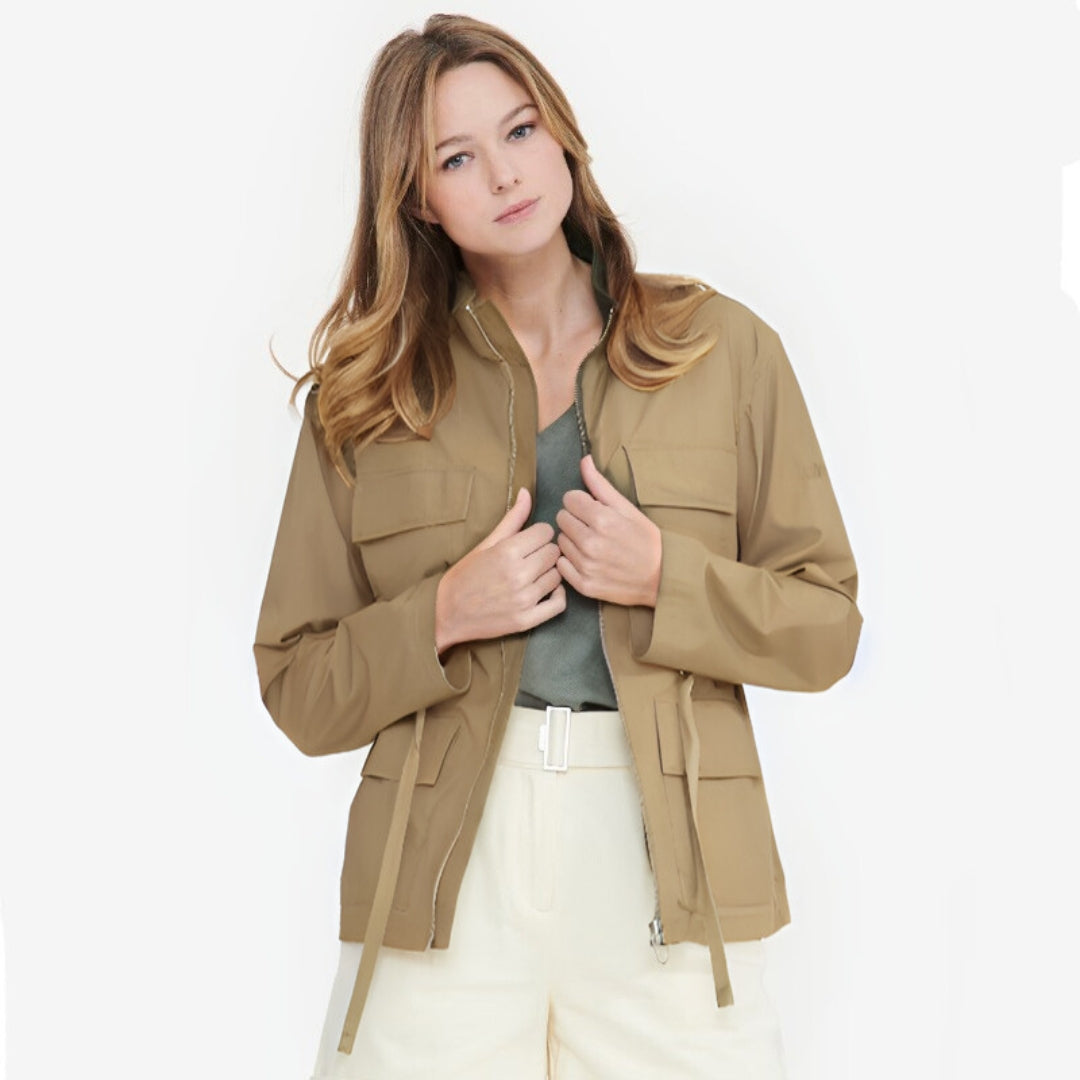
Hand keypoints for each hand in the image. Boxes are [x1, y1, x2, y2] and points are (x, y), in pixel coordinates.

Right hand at [435, 488, 565, 652]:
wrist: (447, 614)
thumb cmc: (464, 576)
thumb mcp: (485, 544)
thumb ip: (511, 519)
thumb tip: (526, 492)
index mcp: (506, 552)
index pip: (545, 532)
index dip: (538, 534)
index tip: (530, 540)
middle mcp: (518, 575)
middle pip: (553, 552)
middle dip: (545, 551)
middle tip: (531, 558)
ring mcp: (523, 599)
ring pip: (558, 576)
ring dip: (549, 573)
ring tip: (534, 574)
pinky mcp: (526, 620)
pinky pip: (559, 604)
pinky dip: (557, 596)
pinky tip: (546, 591)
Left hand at [556, 455, 661, 607]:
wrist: (661, 578)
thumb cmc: (646, 540)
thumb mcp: (627, 508)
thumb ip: (600, 485)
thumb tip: (584, 460)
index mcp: (602, 519)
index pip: (569, 499)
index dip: (581, 502)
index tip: (592, 510)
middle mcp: (590, 543)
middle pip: (561, 518)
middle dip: (575, 519)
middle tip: (593, 527)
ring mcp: (586, 565)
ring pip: (561, 541)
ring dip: (573, 540)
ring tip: (593, 544)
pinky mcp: (584, 584)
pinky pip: (561, 564)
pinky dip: (571, 561)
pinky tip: (588, 560)